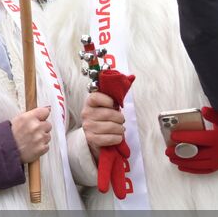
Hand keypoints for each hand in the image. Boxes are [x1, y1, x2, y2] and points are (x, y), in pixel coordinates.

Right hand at [10, 107, 51, 162]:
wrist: (5, 151)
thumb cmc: (9, 136)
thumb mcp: (18, 120)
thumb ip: (32, 115)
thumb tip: (47, 109)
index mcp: (28, 118)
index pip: (45, 112)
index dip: (42, 116)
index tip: (40, 119)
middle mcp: (35, 127)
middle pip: (48, 125)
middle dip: (42, 128)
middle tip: (32, 133)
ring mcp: (39, 138)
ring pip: (48, 136)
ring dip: (42, 138)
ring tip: (31, 141)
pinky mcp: (41, 148)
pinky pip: (46, 146)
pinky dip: (41, 147)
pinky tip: (32, 147)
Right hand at [89, 70, 133, 197]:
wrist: (94, 135)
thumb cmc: (104, 117)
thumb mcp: (108, 104)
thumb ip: (115, 94)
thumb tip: (131, 77)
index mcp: (89, 102)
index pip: (96, 97)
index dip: (108, 100)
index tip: (114, 105)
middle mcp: (86, 113)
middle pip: (108, 114)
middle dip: (120, 118)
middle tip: (121, 120)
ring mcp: (87, 127)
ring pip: (111, 127)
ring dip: (120, 129)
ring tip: (120, 129)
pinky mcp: (91, 139)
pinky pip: (109, 138)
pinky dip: (117, 138)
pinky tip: (118, 136)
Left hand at [166, 106, 217, 174]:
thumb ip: (214, 114)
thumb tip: (203, 110)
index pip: (198, 139)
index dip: (184, 137)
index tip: (173, 135)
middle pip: (196, 154)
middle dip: (180, 152)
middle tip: (167, 150)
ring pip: (198, 164)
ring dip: (184, 162)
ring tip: (172, 158)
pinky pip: (204, 170)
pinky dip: (193, 169)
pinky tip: (182, 167)